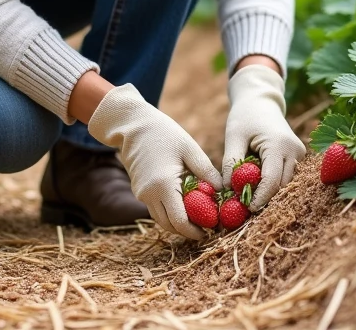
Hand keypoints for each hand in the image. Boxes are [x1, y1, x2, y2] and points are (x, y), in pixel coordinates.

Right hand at [87, 84, 222, 239]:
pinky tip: (184, 204)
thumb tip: (222, 191)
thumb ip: (206, 171)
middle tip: (208, 227)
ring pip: (161, 220)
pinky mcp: (139, 191)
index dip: (195, 230)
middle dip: (188, 230)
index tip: (212, 228)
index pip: (179, 221)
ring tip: (198, 218)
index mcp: (163, 185)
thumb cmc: (164, 133)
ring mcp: (141, 194)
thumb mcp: (190, 149)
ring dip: (178, 223)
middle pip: (170, 226)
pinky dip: (169, 211)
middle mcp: (149, 194)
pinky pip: (156, 209)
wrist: (133, 125)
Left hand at [223, 64, 305, 210]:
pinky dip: (272, 182)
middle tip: (243, 208)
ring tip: (247, 196)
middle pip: (281, 186)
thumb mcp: (233, 136)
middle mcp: (295, 151)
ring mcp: (299, 154)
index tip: (246, 209)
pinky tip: (256, 184)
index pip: (272, 180)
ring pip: (285, 183)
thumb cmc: (245, 116)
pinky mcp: (298, 157)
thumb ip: (231, 163)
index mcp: (279, 145)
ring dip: (268, 191)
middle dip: (264, 197)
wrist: (261, 101)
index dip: (260, 198)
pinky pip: (285, 176)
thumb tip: (227, 191)